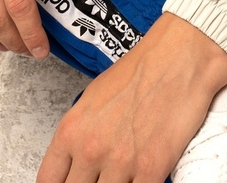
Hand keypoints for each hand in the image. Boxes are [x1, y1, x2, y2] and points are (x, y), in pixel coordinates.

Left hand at [38, 13, 226, 182]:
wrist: (179, 56)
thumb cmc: (141, 71)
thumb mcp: (94, 98)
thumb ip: (80, 135)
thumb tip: (76, 163)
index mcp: (71, 130)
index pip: (47, 181)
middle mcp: (90, 149)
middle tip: (100, 177)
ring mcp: (120, 162)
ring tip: (123, 176)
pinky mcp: (151, 169)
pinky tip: (142, 180)